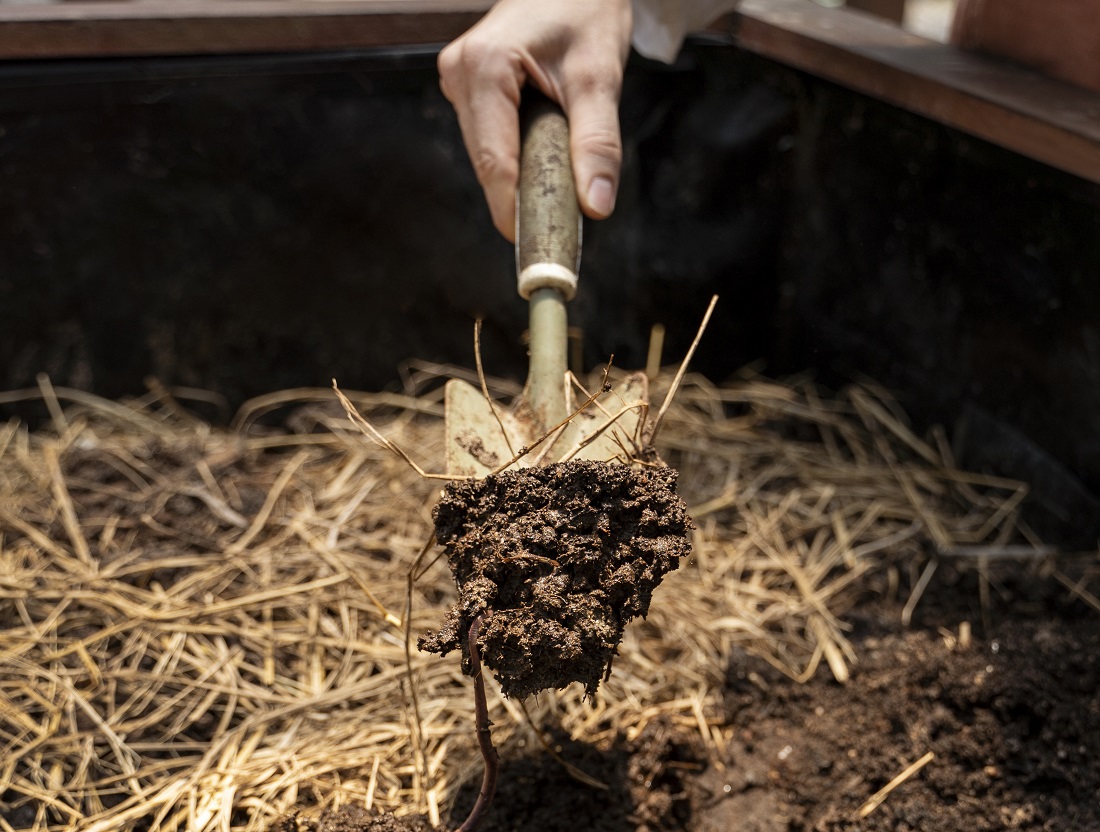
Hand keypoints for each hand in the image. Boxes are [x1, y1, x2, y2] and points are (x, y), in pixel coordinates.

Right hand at [438, 0, 632, 240]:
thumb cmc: (586, 10)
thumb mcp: (599, 77)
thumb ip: (597, 142)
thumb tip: (595, 205)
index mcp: (484, 66)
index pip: (493, 160)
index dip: (511, 209)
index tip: (534, 245)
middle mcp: (460, 72)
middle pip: (487, 161)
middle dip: (521, 194)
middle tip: (558, 227)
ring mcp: (459, 79)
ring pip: (488, 153)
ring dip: (523, 174)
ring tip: (562, 183)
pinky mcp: (469, 86)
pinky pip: (491, 138)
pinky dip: (519, 155)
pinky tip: (546, 155)